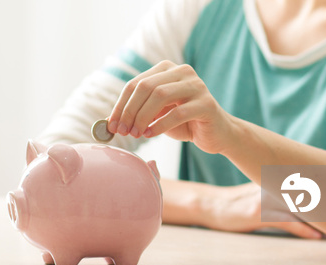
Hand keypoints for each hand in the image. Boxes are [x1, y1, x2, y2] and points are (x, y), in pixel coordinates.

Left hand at [107, 60, 234, 153]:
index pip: (136, 83)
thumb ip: (137, 113)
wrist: (217, 134)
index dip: (120, 104)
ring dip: (143, 117)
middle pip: (146, 87)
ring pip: (160, 96)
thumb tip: (108, 123)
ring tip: (136, 134)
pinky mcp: (207, 104)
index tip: (111, 125)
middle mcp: (182, 72)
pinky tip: (150, 134)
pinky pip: (178, 113)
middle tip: (122, 131)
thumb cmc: (184, 123)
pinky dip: (159, 125)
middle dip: (129, 111)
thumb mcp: (156, 115)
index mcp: (167, 69)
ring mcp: (196, 86)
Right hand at [197, 182, 322, 238]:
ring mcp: (266, 199)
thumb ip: (284, 188)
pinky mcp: (258, 213)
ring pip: (302, 207)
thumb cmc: (241, 201)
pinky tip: (317, 236)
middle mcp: (274, 186)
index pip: (311, 181)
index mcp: (278, 179)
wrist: (213, 205)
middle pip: (312, 191)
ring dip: (323, 216)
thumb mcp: (264, 189)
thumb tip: (309, 193)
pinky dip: (303, 229)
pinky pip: (286, 221)